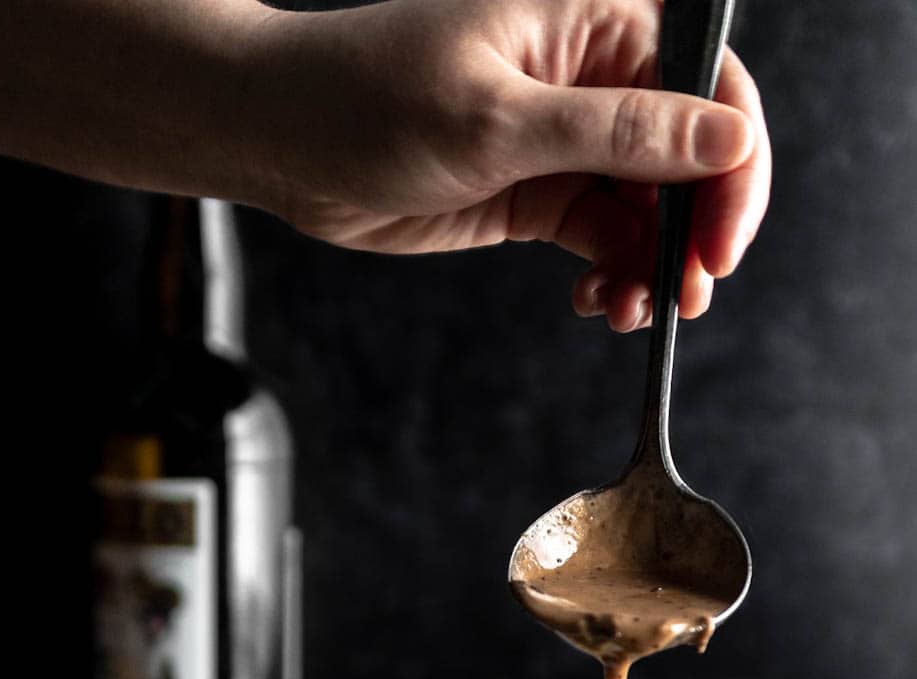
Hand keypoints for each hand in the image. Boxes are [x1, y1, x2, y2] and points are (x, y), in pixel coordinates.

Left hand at [242, 0, 769, 329]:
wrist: (285, 142)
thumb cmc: (372, 97)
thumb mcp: (500, 119)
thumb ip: (618, 133)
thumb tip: (726, 139)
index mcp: (599, 20)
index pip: (708, 86)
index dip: (731, 168)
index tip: (721, 246)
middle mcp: (595, 76)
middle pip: (688, 157)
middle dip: (691, 230)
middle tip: (685, 297)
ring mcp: (568, 139)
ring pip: (648, 208)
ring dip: (651, 265)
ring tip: (626, 311)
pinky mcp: (538, 192)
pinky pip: (603, 238)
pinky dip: (610, 274)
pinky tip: (597, 301)